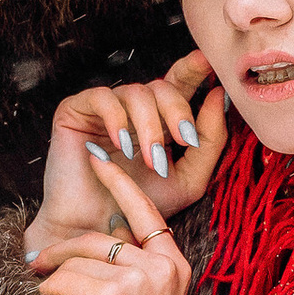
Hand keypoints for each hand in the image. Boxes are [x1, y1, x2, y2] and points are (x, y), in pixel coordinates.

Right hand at [24, 50, 225, 267]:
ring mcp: (104, 109)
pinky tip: (122, 145)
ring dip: (151, 127)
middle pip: (163, 86)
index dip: (194, 69)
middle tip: (186, 140)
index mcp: (159, 121)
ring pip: (137, 93)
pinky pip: (103, 98)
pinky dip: (117, 119)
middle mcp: (132, 110)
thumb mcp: (188, 180)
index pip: (179, 83)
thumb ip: (210, 142)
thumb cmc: (137, 208)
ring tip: (151, 161)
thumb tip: (217, 96)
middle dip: (179, 110)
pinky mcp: (75, 111)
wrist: (94, 232)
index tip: (211, 62)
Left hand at [31, 162, 192, 294]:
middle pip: (103, 237)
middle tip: (38, 260)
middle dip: (64, 248)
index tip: (97, 158)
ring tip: (42, 290)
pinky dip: (49, 291)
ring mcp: (141, 280)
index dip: (119, 182)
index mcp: (177, 266)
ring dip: (53, 274)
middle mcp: (164, 268)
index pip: (147, 212)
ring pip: (81, 257)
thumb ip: (135, 269)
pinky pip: (66, 277)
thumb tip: (100, 236)